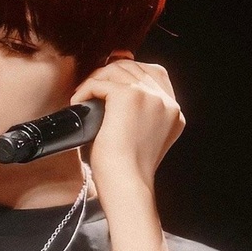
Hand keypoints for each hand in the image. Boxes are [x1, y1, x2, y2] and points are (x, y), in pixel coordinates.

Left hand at [70, 52, 183, 195]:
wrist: (125, 183)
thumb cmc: (125, 171)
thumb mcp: (140, 139)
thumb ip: (139, 116)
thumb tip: (111, 95)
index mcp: (173, 112)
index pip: (154, 73)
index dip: (128, 72)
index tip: (107, 80)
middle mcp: (166, 102)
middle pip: (134, 67)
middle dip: (108, 74)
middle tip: (90, 88)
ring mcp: (150, 97)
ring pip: (116, 70)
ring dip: (95, 80)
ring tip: (82, 97)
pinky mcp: (130, 96)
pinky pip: (100, 82)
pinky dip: (85, 90)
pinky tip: (78, 103)